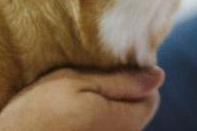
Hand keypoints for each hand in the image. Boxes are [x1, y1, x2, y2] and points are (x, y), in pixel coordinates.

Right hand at [0, 66, 163, 130]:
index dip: (133, 80)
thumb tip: (159, 76)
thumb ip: (122, 80)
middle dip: (119, 98)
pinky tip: (67, 123)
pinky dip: (90, 127)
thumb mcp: (77, 83)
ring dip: (104, 114)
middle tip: (85, 87)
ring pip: (117, 126)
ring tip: (72, 107)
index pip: (151, 98)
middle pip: (135, 115)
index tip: (107, 72)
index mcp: (123, 123)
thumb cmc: (37, 111)